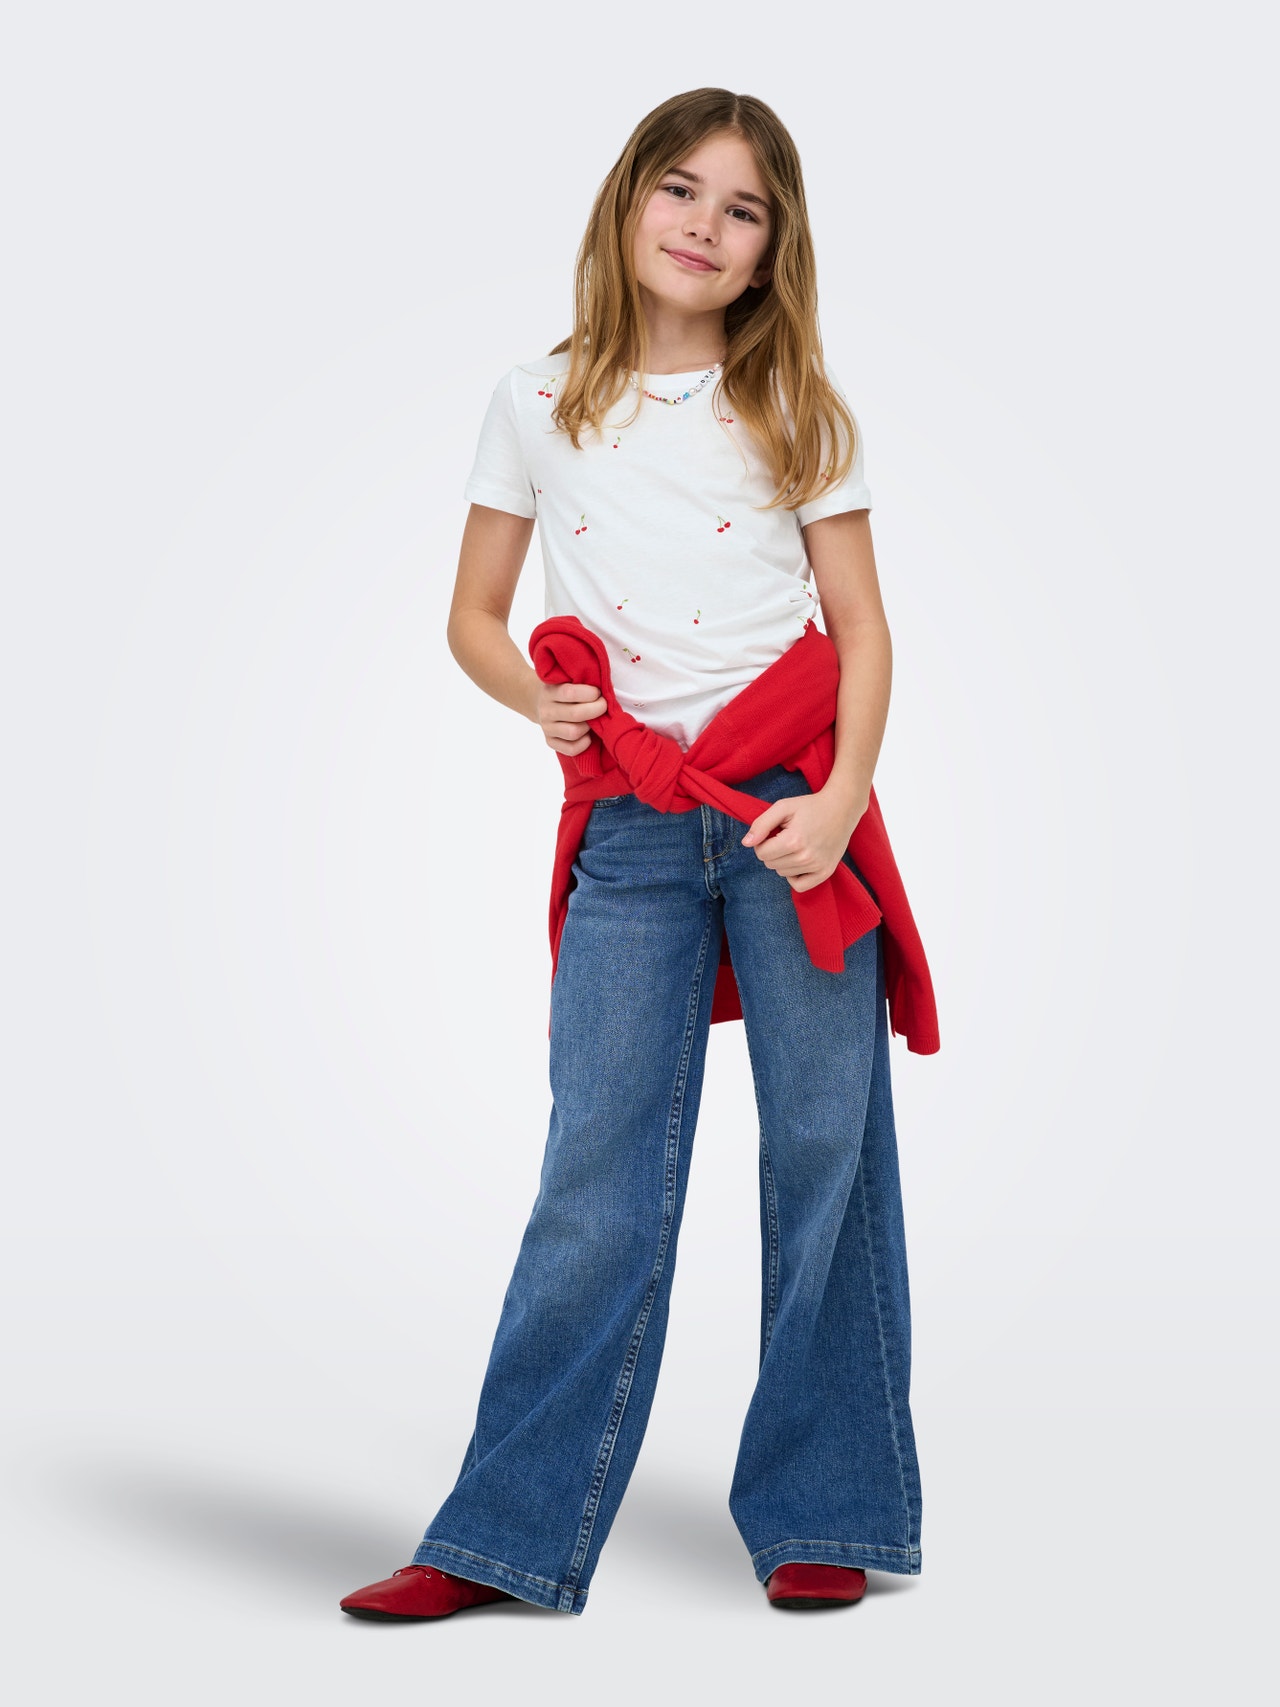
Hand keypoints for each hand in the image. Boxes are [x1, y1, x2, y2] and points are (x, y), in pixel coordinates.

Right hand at [537, 680, 607, 754]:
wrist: (539, 702)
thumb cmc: (562, 689)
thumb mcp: (566, 679)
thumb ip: (580, 682)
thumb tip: (606, 690)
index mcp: (549, 691)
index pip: (570, 693)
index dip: (590, 693)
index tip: (598, 692)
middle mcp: (546, 711)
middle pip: (575, 714)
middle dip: (596, 709)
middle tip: (603, 705)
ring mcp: (547, 728)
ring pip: (574, 733)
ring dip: (589, 727)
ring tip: (593, 721)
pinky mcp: (550, 742)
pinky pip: (571, 749)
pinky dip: (584, 743)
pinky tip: (587, 735)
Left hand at [741, 785, 868, 891]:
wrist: (842, 808)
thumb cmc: (810, 806)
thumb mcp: (783, 807)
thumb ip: (761, 824)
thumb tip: (746, 843)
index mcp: (793, 841)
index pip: (761, 853)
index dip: (762, 842)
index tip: (773, 832)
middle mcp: (805, 857)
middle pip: (770, 864)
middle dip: (772, 851)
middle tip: (785, 836)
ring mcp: (817, 866)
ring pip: (782, 874)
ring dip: (783, 861)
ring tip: (796, 844)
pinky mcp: (826, 872)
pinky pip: (800, 886)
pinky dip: (794, 876)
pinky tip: (799, 861)